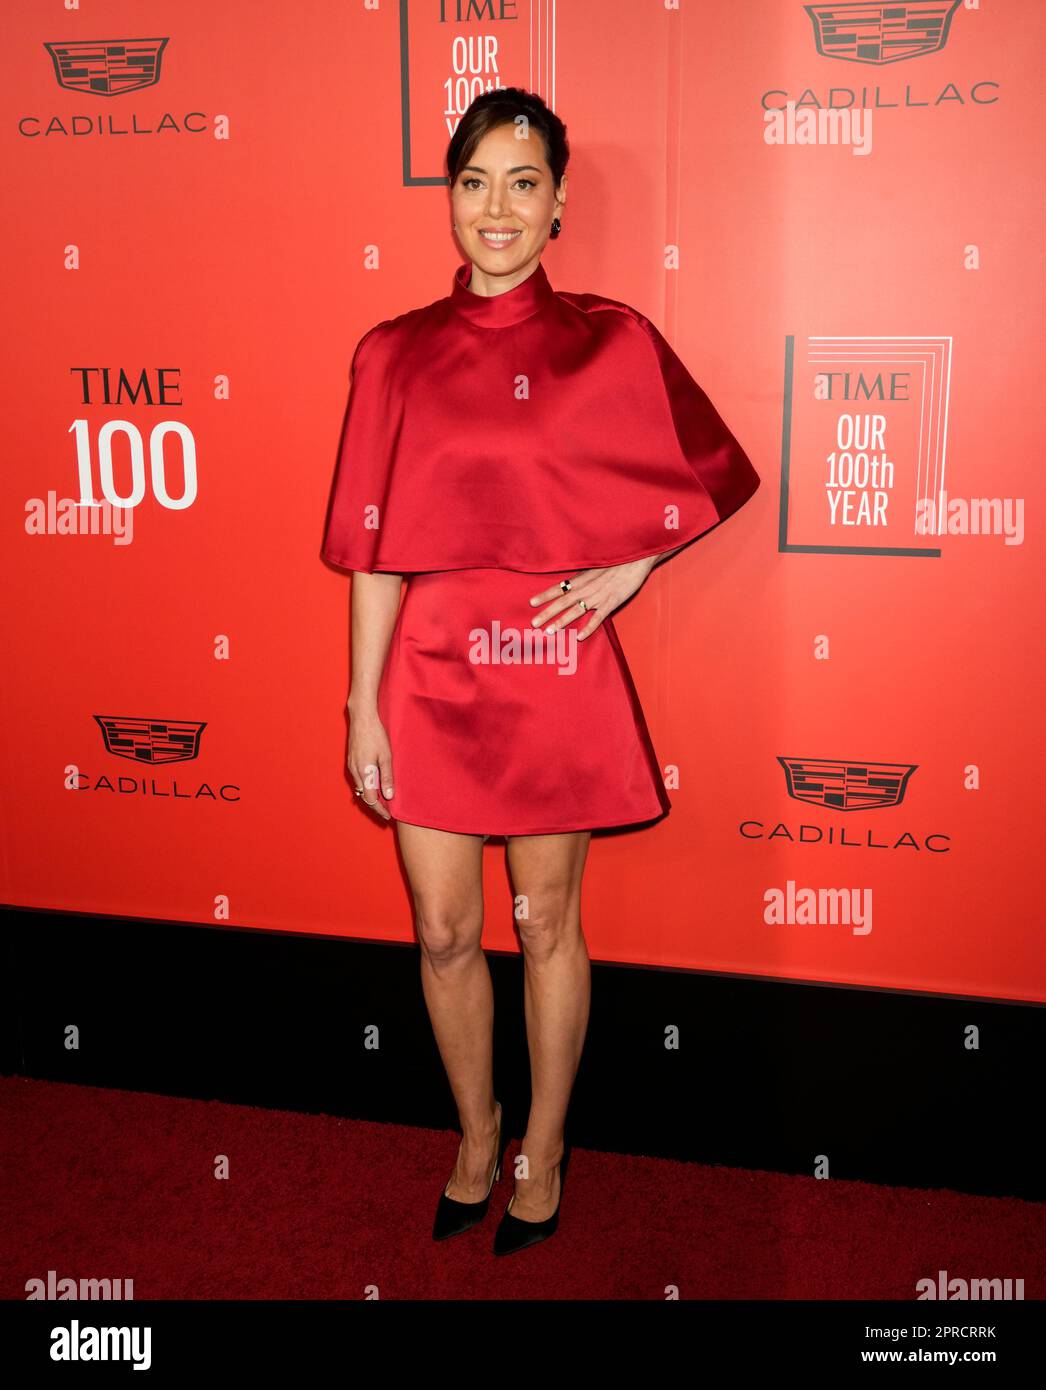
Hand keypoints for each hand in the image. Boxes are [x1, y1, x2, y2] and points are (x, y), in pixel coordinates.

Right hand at [347, 704, 393, 821]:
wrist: (362, 718)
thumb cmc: (376, 735)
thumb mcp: (386, 756)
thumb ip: (387, 777)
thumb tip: (388, 796)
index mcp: (364, 772)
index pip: (370, 798)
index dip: (380, 809)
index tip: (388, 816)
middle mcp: (355, 771)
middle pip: (364, 795)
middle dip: (375, 805)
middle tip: (387, 812)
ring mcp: (351, 766)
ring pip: (360, 788)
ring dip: (370, 795)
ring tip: (383, 800)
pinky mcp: (351, 761)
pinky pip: (358, 779)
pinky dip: (366, 786)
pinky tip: (374, 785)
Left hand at [528, 558, 656, 638]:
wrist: (636, 559)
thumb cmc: (616, 562)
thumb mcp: (595, 568)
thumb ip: (583, 577)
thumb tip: (571, 584)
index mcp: (582, 578)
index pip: (559, 588)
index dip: (545, 595)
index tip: (531, 602)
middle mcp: (586, 588)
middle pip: (562, 602)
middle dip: (547, 613)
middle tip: (534, 623)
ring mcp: (598, 596)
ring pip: (576, 611)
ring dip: (561, 622)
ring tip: (549, 631)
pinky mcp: (611, 602)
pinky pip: (597, 618)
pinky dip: (588, 627)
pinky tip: (579, 637)